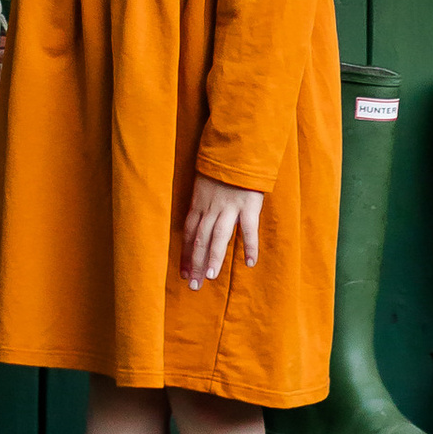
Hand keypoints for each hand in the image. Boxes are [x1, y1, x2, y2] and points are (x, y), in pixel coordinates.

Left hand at [181, 176, 262, 290]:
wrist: (238, 147)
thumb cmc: (222, 165)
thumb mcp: (204, 182)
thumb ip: (202, 201)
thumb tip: (198, 219)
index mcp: (199, 203)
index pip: (188, 233)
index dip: (185, 254)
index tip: (182, 273)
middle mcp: (211, 208)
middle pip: (199, 239)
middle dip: (194, 263)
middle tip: (192, 286)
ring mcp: (229, 207)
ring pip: (218, 237)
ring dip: (213, 258)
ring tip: (209, 278)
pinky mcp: (248, 205)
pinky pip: (248, 229)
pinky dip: (249, 246)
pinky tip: (250, 263)